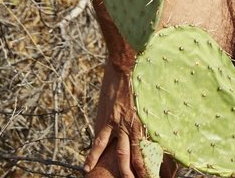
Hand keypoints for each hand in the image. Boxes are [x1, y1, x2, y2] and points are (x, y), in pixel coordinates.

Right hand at [84, 61, 150, 177]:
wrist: (125, 67)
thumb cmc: (139, 82)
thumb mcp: (147, 102)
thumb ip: (145, 119)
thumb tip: (148, 132)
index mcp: (142, 123)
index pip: (143, 151)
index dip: (144, 166)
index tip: (147, 177)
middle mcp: (130, 125)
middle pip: (130, 155)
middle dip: (130, 172)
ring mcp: (117, 123)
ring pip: (114, 151)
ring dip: (112, 168)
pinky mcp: (107, 118)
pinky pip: (99, 140)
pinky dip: (93, 153)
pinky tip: (87, 165)